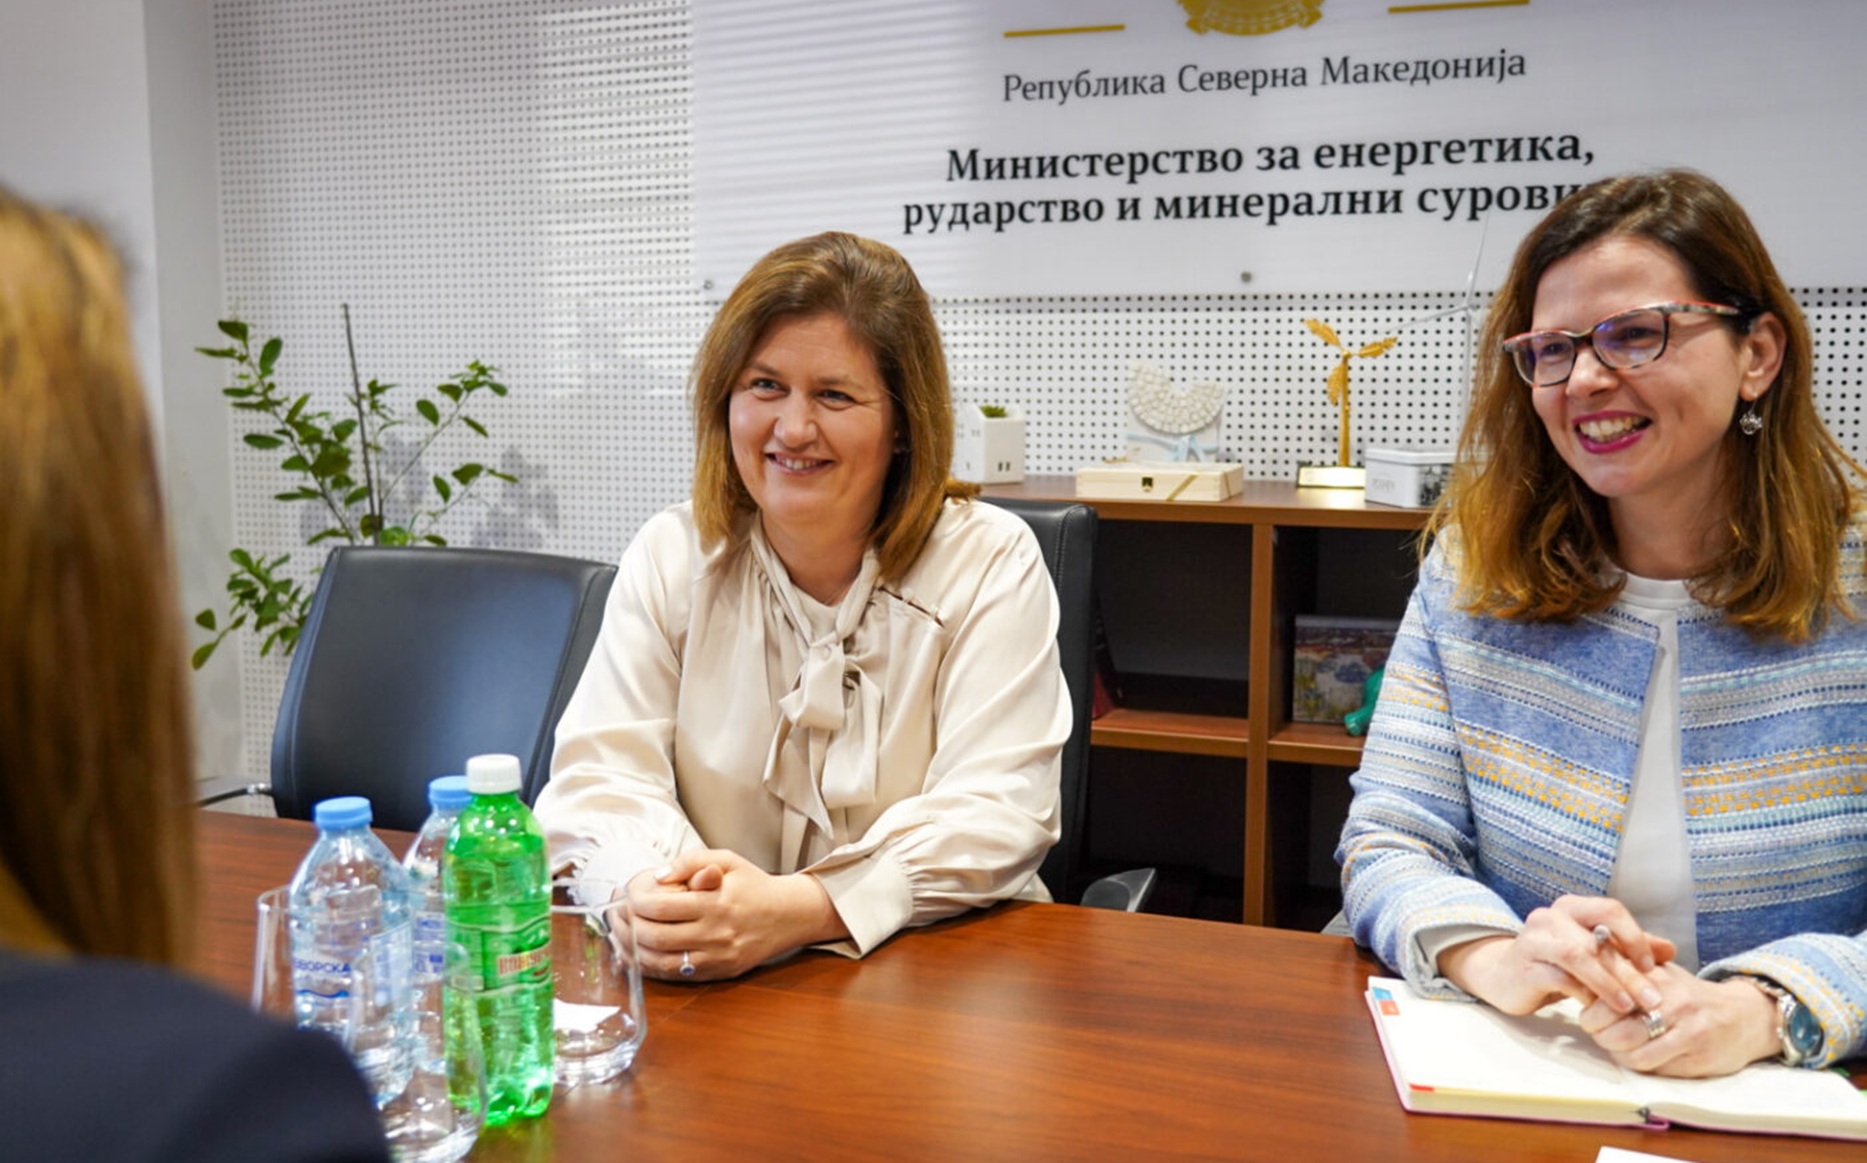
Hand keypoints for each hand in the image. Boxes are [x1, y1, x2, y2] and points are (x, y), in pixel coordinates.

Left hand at [625, 849, 847, 981]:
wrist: (788, 915)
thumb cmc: (753, 884)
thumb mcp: (727, 859)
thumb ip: (690, 862)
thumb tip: (657, 877)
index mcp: (716, 902)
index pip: (662, 908)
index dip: (635, 903)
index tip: (626, 896)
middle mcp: (715, 933)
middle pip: (655, 937)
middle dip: (627, 927)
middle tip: (614, 915)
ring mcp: (716, 957)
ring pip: (660, 962)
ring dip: (632, 950)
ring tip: (618, 935)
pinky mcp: (718, 973)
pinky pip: (676, 974)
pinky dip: (650, 967)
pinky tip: (636, 955)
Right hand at [1437, 895, 1675, 1016]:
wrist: (1503, 975)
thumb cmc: (1555, 964)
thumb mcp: (1593, 952)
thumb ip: (1627, 948)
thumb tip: (1670, 949)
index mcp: (1571, 908)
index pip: (1610, 909)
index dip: (1634, 936)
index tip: (1652, 965)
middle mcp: (1550, 917)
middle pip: (1596, 939)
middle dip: (1628, 971)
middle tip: (1653, 999)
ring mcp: (1533, 940)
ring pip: (1577, 956)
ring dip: (1607, 983)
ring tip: (1628, 1006)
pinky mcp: (1523, 967)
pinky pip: (1558, 978)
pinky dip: (1582, 993)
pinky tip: (1595, 1008)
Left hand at [1575, 963, 1782, 1076]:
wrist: (1745, 1016)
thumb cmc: (1690, 995)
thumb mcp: (1660, 971)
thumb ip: (1624, 966)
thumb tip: (1582, 965)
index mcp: (1656, 975)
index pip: (1606, 993)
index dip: (1589, 1009)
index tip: (1588, 1012)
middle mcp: (1670, 1000)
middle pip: (1612, 1027)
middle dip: (1597, 1033)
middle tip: (1599, 1031)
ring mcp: (1685, 1029)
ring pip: (1629, 1051)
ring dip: (1615, 1051)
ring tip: (1617, 1043)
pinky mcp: (1695, 1054)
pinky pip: (1650, 1066)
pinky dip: (1636, 1063)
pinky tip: (1639, 1053)